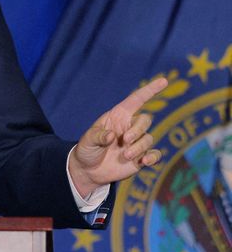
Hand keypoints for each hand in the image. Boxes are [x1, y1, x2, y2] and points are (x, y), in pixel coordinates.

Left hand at [69, 77, 166, 197]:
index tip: (163, 81)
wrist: (88, 171)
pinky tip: (144, 162)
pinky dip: (153, 157)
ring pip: (149, 138)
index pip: (136, 100)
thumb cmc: (87, 150)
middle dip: (138, 130)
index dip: (149, 90)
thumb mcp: (87, 140)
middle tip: (125, 141)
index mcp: (117, 117)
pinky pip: (155, 154)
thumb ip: (97, 136)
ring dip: (139, 147)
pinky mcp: (141, 157)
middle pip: (145, 120)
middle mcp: (129, 127)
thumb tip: (112, 136)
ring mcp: (136, 142)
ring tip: (125, 155)